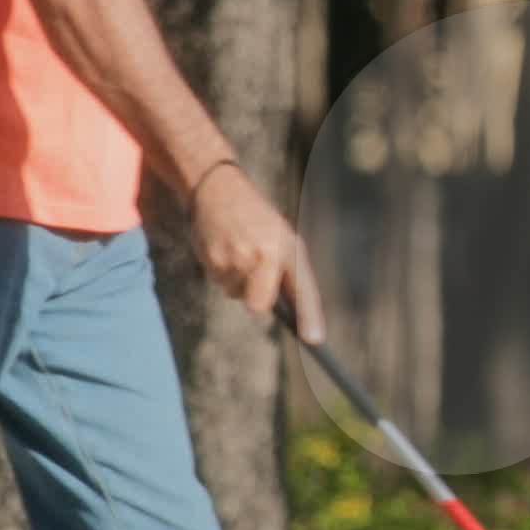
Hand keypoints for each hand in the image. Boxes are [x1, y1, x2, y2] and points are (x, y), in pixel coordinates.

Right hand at [189, 164, 324, 341]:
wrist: (218, 189)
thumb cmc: (256, 219)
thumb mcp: (281, 236)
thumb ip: (286, 271)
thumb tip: (289, 313)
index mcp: (289, 247)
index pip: (303, 288)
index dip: (310, 316)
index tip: (315, 340)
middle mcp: (266, 254)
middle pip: (261, 306)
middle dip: (257, 302)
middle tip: (253, 279)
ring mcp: (238, 258)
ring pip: (238, 295)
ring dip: (238, 282)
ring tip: (238, 252)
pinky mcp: (214, 259)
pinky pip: (221, 283)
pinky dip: (222, 273)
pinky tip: (224, 249)